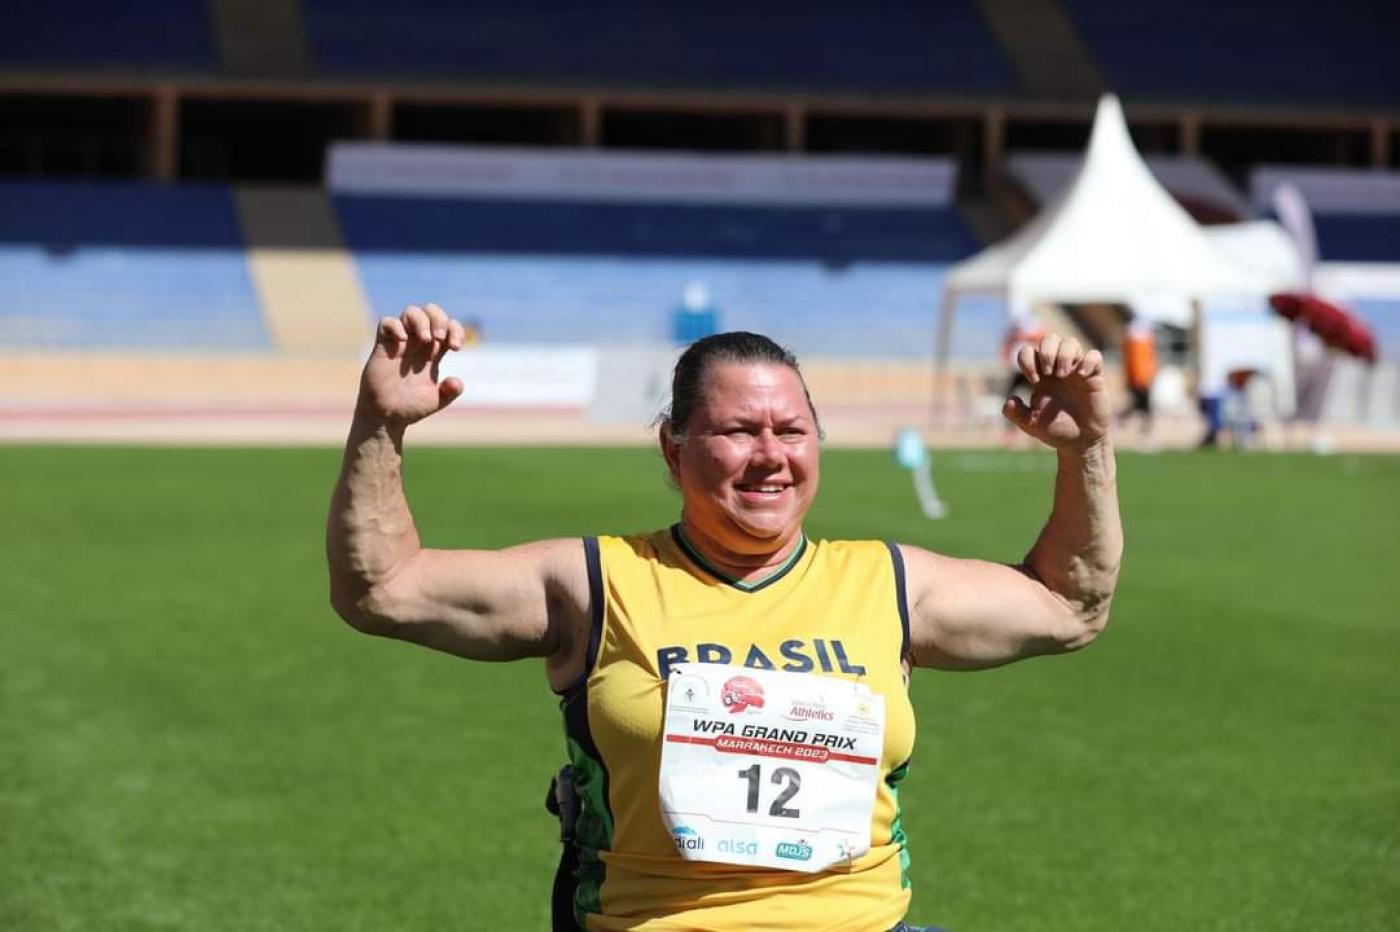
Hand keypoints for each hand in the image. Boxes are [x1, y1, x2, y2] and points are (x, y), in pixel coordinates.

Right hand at [357, 303, 467, 425]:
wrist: (386, 416)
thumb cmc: (410, 407)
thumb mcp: (436, 401)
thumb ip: (450, 392)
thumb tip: (457, 382)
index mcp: (433, 352)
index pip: (448, 326)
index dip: (455, 329)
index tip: (455, 347)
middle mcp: (418, 343)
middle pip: (431, 312)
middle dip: (439, 319)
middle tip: (440, 339)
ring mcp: (400, 342)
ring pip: (410, 312)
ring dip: (421, 320)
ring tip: (426, 339)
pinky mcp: (382, 346)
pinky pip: (385, 323)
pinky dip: (395, 326)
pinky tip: (404, 340)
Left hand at [1002, 335, 1110, 450]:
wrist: (1080, 442)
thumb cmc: (1055, 430)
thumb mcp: (1031, 425)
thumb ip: (1016, 414)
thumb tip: (1009, 400)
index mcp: (1040, 377)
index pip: (1029, 351)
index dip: (1027, 359)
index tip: (1033, 379)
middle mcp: (1057, 370)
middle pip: (1050, 339)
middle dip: (1047, 352)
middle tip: (1048, 373)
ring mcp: (1076, 371)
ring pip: (1070, 343)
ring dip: (1064, 354)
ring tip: (1063, 375)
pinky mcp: (1094, 377)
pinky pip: (1094, 356)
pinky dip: (1088, 361)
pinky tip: (1082, 376)